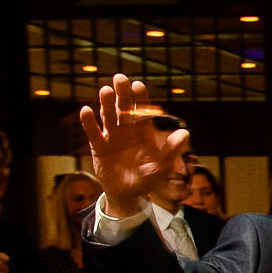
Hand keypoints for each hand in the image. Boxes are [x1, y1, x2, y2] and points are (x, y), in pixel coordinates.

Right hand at [77, 73, 191, 212]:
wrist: (128, 194)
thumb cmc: (148, 178)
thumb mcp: (162, 166)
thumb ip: (171, 150)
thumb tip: (185, 133)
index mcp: (143, 131)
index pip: (142, 110)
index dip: (140, 97)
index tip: (138, 86)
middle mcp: (127, 130)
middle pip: (124, 108)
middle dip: (122, 93)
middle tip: (120, 78)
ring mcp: (111, 137)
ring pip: (108, 116)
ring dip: (106, 103)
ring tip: (106, 90)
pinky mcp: (98, 147)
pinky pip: (93, 133)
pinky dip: (89, 122)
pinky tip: (86, 110)